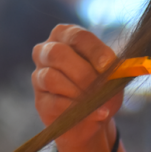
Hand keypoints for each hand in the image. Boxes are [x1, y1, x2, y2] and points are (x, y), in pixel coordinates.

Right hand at [32, 25, 121, 151]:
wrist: (94, 116)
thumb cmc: (102, 87)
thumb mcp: (111, 74)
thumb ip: (110, 68)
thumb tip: (110, 68)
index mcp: (66, 35)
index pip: (78, 36)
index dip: (94, 50)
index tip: (108, 65)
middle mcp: (46, 51)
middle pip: (58, 53)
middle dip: (83, 72)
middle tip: (101, 87)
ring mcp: (38, 76)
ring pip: (52, 78)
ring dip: (78, 92)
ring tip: (97, 102)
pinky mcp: (40, 101)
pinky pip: (55, 103)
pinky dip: (77, 109)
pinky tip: (96, 114)